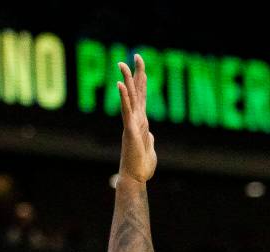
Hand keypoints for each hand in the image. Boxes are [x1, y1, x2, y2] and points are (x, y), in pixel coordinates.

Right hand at [118, 55, 156, 182]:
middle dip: (136, 73)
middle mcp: (135, 120)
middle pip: (136, 92)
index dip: (142, 80)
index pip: (141, 96)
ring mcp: (131, 124)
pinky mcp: (129, 131)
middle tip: (136, 55)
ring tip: (121, 64)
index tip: (141, 64)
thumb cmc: (141, 167)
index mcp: (141, 122)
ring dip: (126, 80)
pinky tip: (119, 84)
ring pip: (129, 98)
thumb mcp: (149, 150)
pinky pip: (126, 111)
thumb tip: (149, 135)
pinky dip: (123, 97)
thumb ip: (149, 140)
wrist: (135, 179)